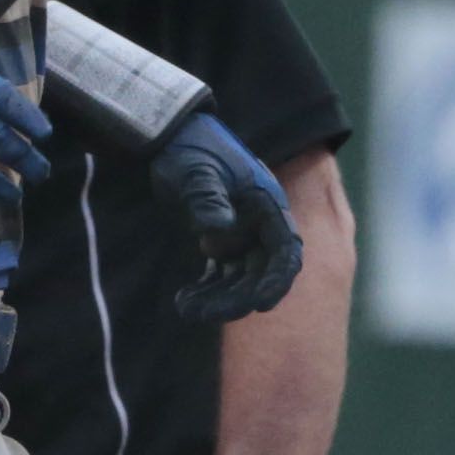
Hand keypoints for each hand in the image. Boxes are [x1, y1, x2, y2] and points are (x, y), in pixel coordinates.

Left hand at [149, 113, 304, 323]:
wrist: (170, 139)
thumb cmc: (190, 151)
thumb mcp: (196, 172)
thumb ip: (208, 198)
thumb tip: (218, 229)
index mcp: (267, 206)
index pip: (284, 250)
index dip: (277, 280)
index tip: (260, 305)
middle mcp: (260, 226)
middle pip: (260, 273)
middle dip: (236, 298)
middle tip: (204, 314)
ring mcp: (241, 236)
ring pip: (239, 280)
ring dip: (218, 299)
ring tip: (186, 309)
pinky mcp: (220, 244)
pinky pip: (220, 275)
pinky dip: (206, 290)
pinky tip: (184, 301)